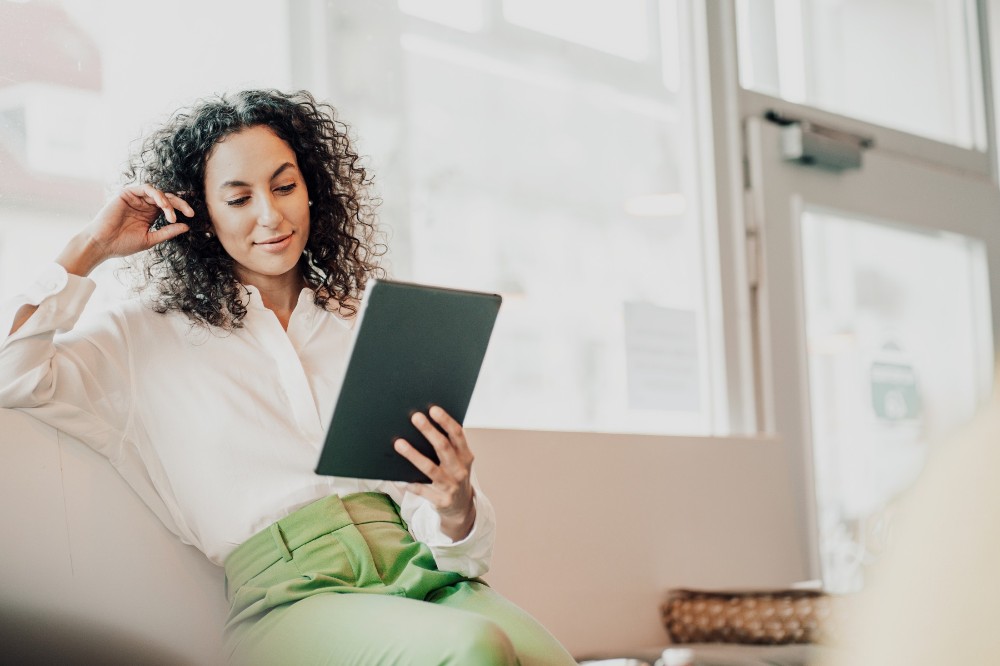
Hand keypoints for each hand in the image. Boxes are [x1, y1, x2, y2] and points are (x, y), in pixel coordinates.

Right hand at [61, 184, 194, 275]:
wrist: (103, 244)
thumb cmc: (123, 244)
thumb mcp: (151, 239)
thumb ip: (167, 232)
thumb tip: (186, 226)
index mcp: (150, 214)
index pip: (170, 207)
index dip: (182, 209)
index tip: (192, 216)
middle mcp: (144, 204)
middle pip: (167, 198)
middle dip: (180, 204)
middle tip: (190, 212)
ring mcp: (136, 198)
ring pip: (158, 193)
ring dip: (168, 202)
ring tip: (171, 215)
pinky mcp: (127, 193)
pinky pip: (146, 189)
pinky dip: (157, 195)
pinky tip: (163, 205)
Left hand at [394, 406, 476, 540]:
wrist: (461, 507)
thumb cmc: (454, 475)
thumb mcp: (458, 460)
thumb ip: (448, 445)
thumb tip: (424, 423)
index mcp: (466, 456)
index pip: (457, 434)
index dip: (446, 421)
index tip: (433, 409)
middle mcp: (460, 470)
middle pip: (443, 447)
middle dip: (429, 431)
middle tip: (415, 417)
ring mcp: (451, 486)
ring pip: (430, 468)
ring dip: (413, 455)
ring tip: (398, 443)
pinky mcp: (441, 501)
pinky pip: (422, 490)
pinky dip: (411, 483)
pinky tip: (399, 477)